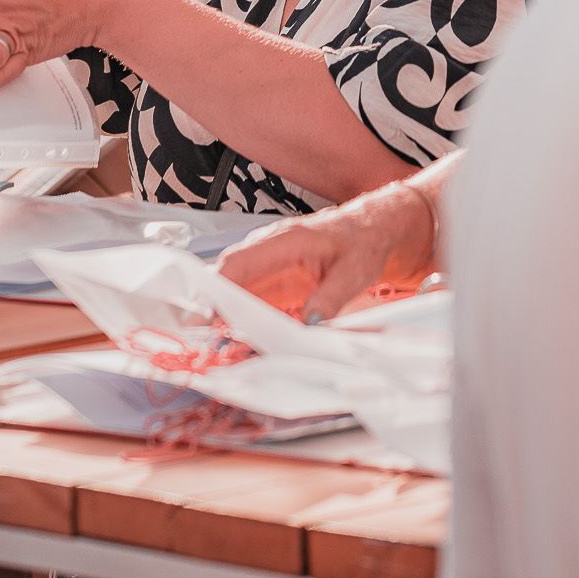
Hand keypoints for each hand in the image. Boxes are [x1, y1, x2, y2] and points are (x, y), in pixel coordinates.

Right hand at [217, 178, 436, 323]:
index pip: (240, 262)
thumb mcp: (354, 271)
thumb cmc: (362, 242)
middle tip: (206, 340)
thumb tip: (309, 322)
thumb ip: (330, 297)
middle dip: (214, 307)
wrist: (373, 230)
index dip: (218, 287)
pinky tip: (244, 340)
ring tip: (222, 347)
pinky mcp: (277, 280)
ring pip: (238, 291)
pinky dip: (245, 319)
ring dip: (227, 316)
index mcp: (286, 240)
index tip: (205, 314)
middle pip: (231, 278)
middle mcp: (270, 250)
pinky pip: (253, 300)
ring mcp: (271, 265)